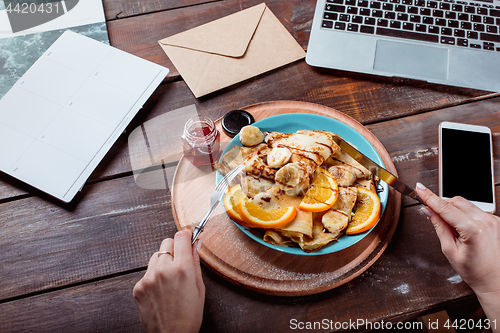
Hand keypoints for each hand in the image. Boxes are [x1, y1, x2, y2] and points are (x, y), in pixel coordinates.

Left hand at [133, 230, 204, 332]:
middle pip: (167, 242)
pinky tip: (161, 291)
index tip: (188, 239)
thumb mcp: (199, 288)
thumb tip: (196, 243)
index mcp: (182, 269)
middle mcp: (164, 270)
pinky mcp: (138, 286)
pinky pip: (147, 272)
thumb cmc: (189, 316)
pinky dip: (154, 276)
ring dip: (163, 262)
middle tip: (180, 263)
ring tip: (170, 280)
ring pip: (156, 256)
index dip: (186, 236)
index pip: (180, 236)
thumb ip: (195, 262)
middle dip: (174, 248)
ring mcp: (148, 278)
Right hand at [416, 183, 499, 323]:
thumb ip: (439, 226)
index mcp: (474, 230)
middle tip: (432, 215)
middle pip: (456, 201)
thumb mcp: (450, 250)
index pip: (446, 208)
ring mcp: (493, 220)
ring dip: (453, 210)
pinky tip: (463, 229)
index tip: (419, 189)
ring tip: (452, 229)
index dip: (430, 197)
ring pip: (465, 204)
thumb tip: (428, 211)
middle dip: (442, 205)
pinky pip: (474, 210)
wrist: (496, 280)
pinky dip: (464, 215)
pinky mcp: (495, 220)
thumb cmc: (475, 271)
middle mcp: (486, 221)